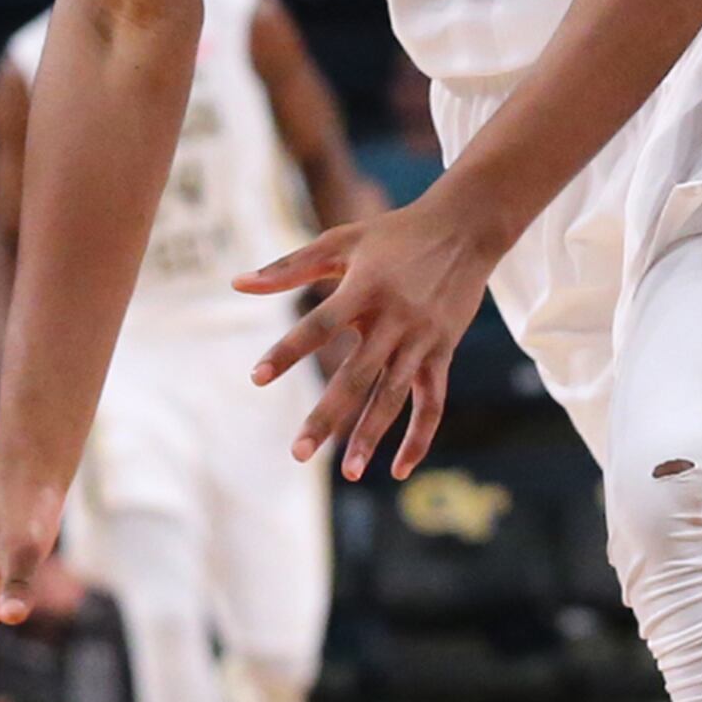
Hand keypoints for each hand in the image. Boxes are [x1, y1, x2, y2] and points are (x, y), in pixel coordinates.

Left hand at [239, 191, 504, 481]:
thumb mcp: (340, 240)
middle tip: (299, 454)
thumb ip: (288, 267)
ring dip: (371, 435)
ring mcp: (421, 340)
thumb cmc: (393, 234)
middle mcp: (394, 318)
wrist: (465, 228)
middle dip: (328, 417)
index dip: (289, 350)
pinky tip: (400, 469)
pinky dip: (419, 437)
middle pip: (357, 375)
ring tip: (349, 473)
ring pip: (394, 396)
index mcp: (364, 288)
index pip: (320, 325)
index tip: (257, 378)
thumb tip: (236, 284)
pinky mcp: (443, 353)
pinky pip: (433, 403)